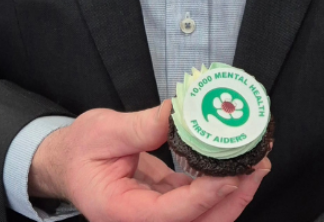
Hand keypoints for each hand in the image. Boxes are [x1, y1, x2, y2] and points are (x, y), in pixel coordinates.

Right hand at [29, 101, 269, 221]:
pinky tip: (236, 164)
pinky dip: (221, 186)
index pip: (169, 214)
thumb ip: (140, 127)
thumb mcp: (102, 131)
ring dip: (234, 193)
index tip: (229, 174)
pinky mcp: (168, 207)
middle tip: (257, 166)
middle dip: (233, 199)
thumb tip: (178, 113)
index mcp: (120, 212)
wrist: (66, 164)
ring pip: (205, 217)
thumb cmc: (78, 151)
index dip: (203, 196)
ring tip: (257, 163)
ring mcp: (156, 218)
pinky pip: (200, 204)